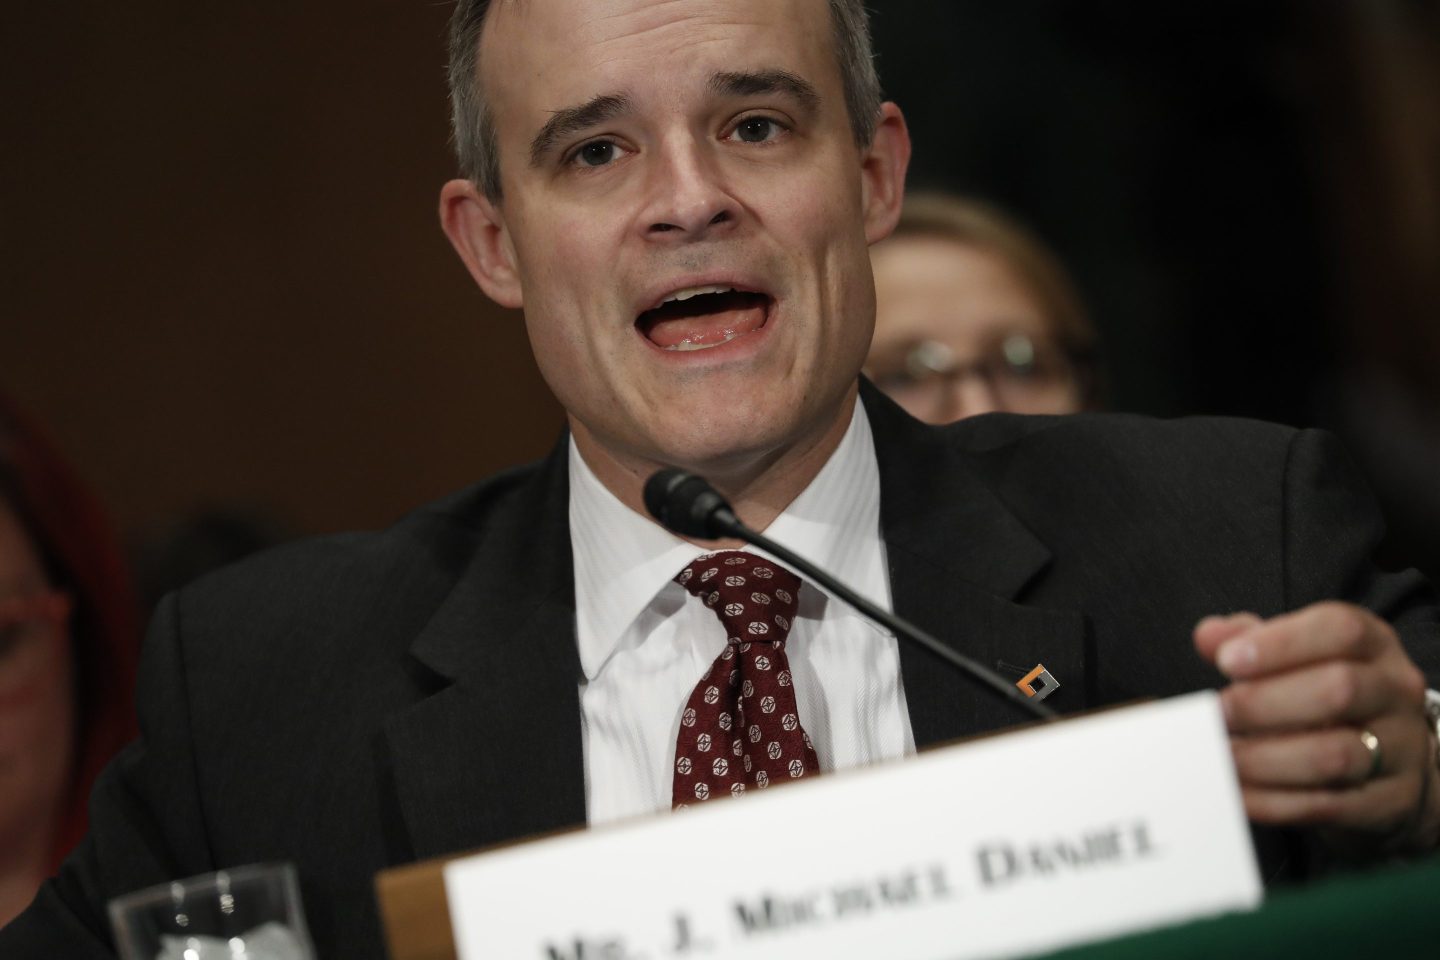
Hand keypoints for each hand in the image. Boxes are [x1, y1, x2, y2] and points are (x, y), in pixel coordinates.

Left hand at [1194, 602, 1439, 858]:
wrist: (1393, 760)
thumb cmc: (1329, 696)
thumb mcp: (1299, 655)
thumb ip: (1249, 638)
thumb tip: (1208, 636)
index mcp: (1374, 645)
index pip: (1340, 630)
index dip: (1279, 644)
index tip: (1226, 661)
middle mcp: (1395, 693)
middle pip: (1339, 691)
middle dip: (1263, 703)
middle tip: (1216, 713)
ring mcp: (1401, 750)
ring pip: (1334, 755)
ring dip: (1262, 758)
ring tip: (1219, 754)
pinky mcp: (1391, 801)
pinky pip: (1327, 805)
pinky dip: (1271, 800)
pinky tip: (1236, 790)